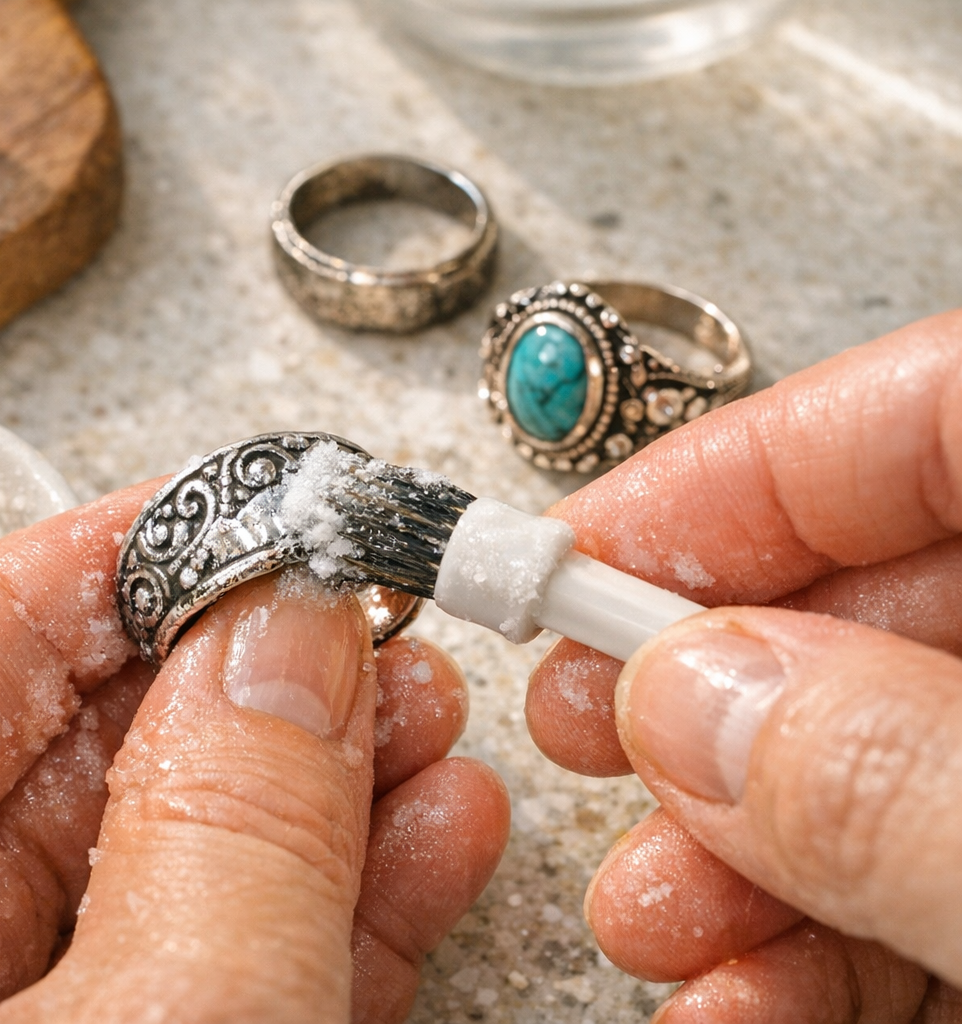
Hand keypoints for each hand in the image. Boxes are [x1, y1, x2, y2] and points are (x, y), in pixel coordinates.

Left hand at [0, 481, 508, 1023]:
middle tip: (370, 614)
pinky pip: (172, 998)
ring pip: (129, 901)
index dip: (104, 573)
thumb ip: (216, 837)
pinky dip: (301, 930)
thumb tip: (290, 634)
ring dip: (300, 810)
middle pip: (36, 787)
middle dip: (236, 696)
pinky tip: (409, 848)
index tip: (247, 505)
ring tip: (426, 722)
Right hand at [523, 310, 961, 1021]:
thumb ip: (900, 780)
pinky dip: (825, 944)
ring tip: (650, 910)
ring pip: (896, 753)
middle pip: (892, 590)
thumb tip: (697, 701)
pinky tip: (742, 997)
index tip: (588, 553)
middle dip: (713, 688)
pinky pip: (940, 884)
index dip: (746, 466)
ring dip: (741, 841)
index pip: (942, 405)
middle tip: (590, 730)